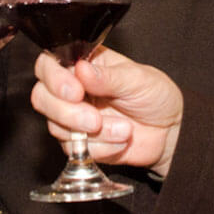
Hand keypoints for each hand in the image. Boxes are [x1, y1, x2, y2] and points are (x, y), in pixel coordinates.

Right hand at [30, 47, 182, 177]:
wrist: (171, 132)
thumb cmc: (156, 96)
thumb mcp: (138, 80)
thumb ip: (109, 78)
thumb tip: (81, 70)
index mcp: (84, 65)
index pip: (48, 64)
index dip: (54, 78)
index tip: (75, 91)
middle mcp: (72, 89)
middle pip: (42, 98)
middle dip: (67, 112)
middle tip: (95, 119)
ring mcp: (73, 117)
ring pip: (55, 126)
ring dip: (91, 133)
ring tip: (124, 129)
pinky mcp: (79, 143)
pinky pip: (74, 149)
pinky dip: (100, 147)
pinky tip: (121, 140)